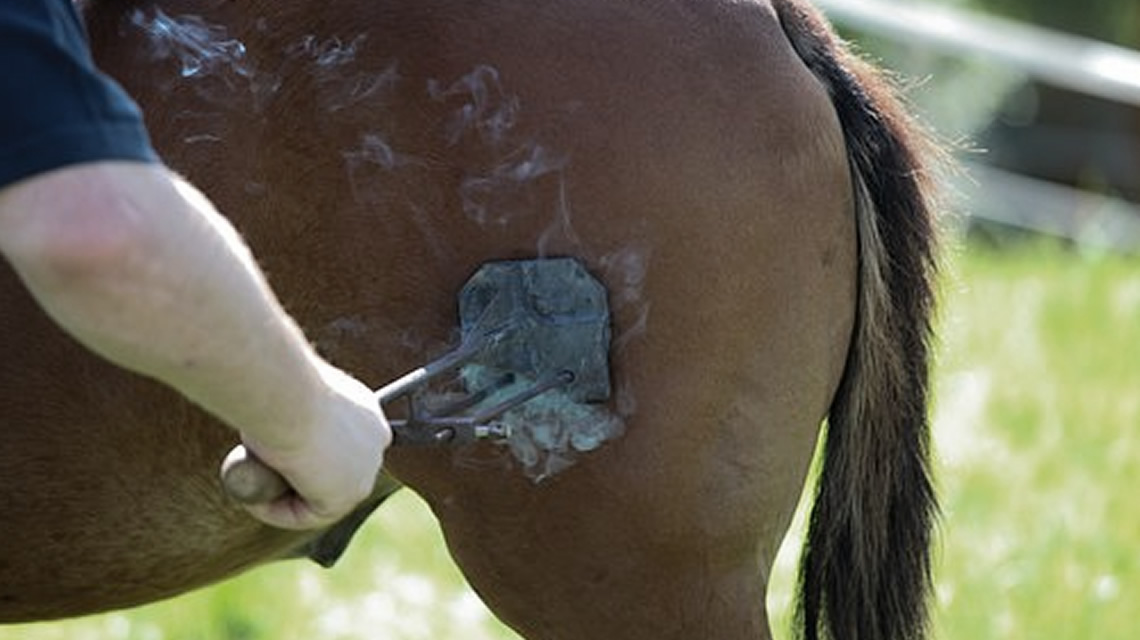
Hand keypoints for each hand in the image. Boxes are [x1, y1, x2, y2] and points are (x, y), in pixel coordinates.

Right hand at [226, 363, 391, 529]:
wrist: (287, 394)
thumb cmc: (280, 384)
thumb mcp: (286, 392)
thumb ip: (289, 409)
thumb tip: (269, 418)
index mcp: (367, 409)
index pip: (345, 440)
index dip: (310, 451)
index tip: (277, 455)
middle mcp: (375, 439)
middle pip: (337, 470)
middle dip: (300, 478)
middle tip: (262, 475)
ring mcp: (365, 471)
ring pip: (321, 495)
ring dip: (283, 497)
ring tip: (252, 485)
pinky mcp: (346, 496)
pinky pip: (307, 514)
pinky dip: (277, 511)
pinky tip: (254, 499)